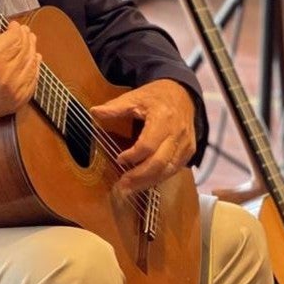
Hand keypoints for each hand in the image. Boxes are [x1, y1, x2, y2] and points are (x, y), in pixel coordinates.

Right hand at [0, 20, 40, 136]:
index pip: (14, 37)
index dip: (16, 28)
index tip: (13, 24)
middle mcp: (3, 76)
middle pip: (25, 48)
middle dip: (26, 37)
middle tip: (24, 31)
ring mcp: (12, 91)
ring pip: (32, 64)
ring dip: (32, 50)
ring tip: (30, 43)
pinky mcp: (16, 102)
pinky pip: (33, 81)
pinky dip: (34, 69)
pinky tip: (33, 61)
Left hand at [90, 79, 195, 195]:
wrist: (182, 94)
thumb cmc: (156, 96)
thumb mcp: (135, 96)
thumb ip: (115, 107)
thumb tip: (94, 112)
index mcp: (163, 118)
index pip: (148, 145)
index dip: (132, 156)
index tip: (119, 159)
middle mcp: (178, 133)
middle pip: (159, 162)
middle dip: (139, 176)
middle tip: (122, 185)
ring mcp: (186, 144)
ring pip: (168, 170)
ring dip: (148, 181)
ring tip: (130, 188)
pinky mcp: (189, 152)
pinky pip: (174, 169)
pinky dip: (158, 178)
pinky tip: (144, 182)